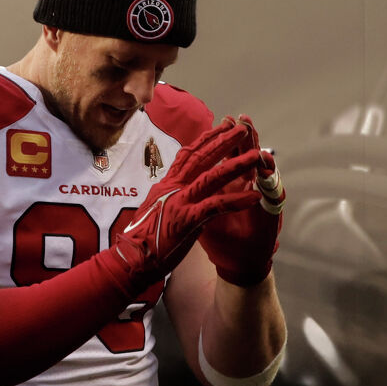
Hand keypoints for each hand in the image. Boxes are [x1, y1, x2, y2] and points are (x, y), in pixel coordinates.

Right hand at [107, 120, 262, 291]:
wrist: (131, 259)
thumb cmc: (142, 238)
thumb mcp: (155, 209)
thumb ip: (168, 196)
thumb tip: (174, 189)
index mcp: (166, 184)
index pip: (187, 155)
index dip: (205, 139)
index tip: (221, 127)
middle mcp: (173, 187)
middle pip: (201, 158)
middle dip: (223, 141)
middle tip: (241, 128)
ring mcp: (180, 202)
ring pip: (212, 177)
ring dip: (236, 165)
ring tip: (256, 155)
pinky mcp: (187, 219)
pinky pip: (216, 206)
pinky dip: (236, 201)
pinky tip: (253, 197)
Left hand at [198, 115, 283, 285]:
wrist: (240, 265)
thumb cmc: (222, 239)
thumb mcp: (203, 216)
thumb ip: (200, 196)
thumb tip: (180, 178)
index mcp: (229, 185)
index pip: (228, 157)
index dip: (226, 140)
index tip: (221, 121)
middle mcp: (248, 187)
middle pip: (246, 156)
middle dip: (244, 137)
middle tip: (242, 119)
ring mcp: (262, 198)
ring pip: (263, 170)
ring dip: (260, 152)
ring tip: (256, 135)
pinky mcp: (272, 214)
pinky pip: (273, 193)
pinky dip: (271, 180)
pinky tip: (269, 166)